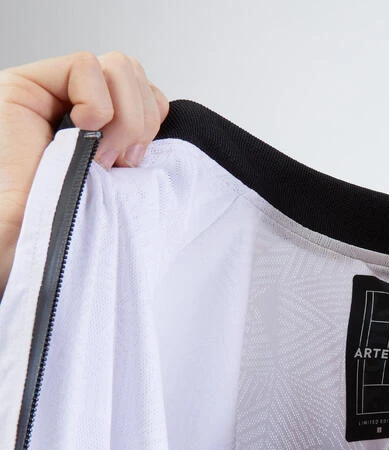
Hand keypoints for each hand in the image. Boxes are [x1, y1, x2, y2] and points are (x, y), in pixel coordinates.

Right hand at [0, 51, 168, 298]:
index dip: (154, 119)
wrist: (34, 247)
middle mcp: (77, 109)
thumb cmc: (76, 229)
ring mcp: (51, 96)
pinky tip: (82, 132)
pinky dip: (97, 103)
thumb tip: (166, 115)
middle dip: (141, 119)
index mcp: (105, 131)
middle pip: (135, 74)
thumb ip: (140, 148)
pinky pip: (85, 65)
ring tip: (101, 156)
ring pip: (118, 67)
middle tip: (119, 162)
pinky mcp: (24, 87)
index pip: (148, 94)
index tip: (137, 163)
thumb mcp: (126, 186)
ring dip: (123, 116)